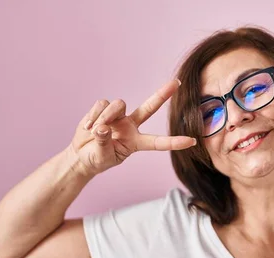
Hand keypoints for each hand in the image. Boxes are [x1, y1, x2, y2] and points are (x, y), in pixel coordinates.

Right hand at [69, 79, 195, 175]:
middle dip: (163, 94)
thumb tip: (103, 127)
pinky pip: (102, 104)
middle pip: (149, 107)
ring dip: (105, 116)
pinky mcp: (104, 109)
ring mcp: (118, 116)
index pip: (158, 142)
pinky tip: (88, 126)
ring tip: (94, 130)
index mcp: (136, 142)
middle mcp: (131, 126)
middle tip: (177, 83)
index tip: (192, 142)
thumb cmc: (96, 159)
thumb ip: (104, 143)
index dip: (174, 142)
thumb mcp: (101, 157)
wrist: (81, 155)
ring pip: (118, 105)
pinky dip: (93, 115)